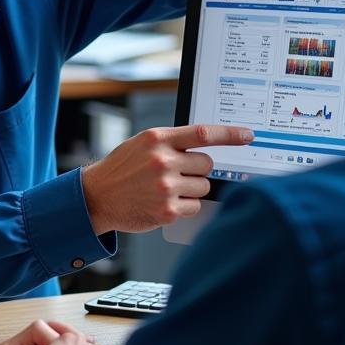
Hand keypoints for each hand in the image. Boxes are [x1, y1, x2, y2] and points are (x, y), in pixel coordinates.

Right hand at [81, 123, 252, 235]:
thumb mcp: (142, 145)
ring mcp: (165, 187)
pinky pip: (194, 207)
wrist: (97, 196)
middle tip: (177, 173)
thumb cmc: (121, 169)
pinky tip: (163, 203)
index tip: (248, 135)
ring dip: (191, 189)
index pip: (203, 134)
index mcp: (157, 139)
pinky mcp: (167, 211)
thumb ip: (171, 142)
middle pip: (206, 164)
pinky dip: (184, 206)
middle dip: (197, 169)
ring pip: (203, 187)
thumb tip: (206, 146)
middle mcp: (162, 161)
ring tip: (165, 189)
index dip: (230, 134)